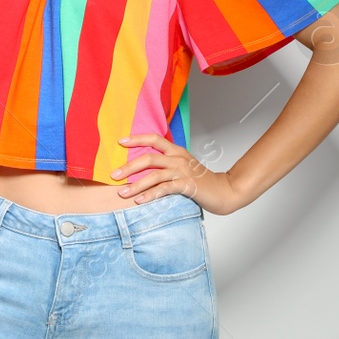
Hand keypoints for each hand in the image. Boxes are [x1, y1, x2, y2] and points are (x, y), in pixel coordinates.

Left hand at [110, 133, 247, 215]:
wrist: (225, 191)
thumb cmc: (202, 180)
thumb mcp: (184, 166)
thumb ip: (167, 163)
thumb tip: (143, 166)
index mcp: (177, 151)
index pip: (154, 139)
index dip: (137, 138)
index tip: (120, 142)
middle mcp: (178, 159)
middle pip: (149, 157)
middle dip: (129, 166)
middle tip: (113, 174)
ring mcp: (183, 172)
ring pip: (154, 175)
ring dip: (136, 184)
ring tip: (122, 192)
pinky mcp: (187, 186)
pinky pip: (164, 189)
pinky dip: (150, 194)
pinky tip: (139, 200)